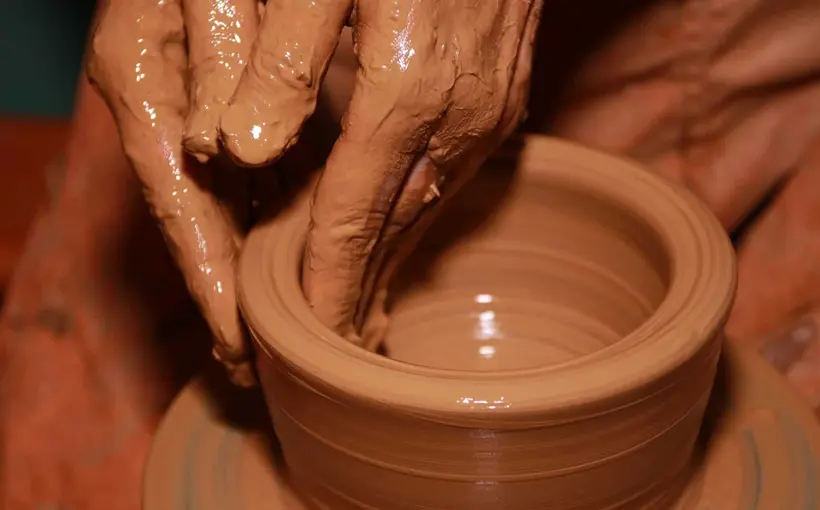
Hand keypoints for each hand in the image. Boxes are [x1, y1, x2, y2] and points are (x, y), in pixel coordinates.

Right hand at [87, 0, 262, 384]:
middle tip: (262, 363)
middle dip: (232, 295)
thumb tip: (226, 150)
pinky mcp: (234, 97)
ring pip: (232, 204)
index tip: (238, 346)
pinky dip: (278, 217)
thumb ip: (217, 59)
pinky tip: (306, 249)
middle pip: (203, 223)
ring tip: (291, 325)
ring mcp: (199, 105)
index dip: (209, 282)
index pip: (180, 209)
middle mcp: (170, 106)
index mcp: (146, 83)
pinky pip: (258, 170)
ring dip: (258, 267)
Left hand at [219, 0, 542, 343]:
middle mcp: (459, 115)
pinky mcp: (510, 97)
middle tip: (332, 340)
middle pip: (397, 230)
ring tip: (365, 303)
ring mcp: (494, 110)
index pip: (352, 219)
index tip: (309, 336)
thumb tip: (244, 150)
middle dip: (360, 288)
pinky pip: (460, 177)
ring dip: (395, 260)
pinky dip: (424, 215)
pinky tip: (405, 229)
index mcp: (404, 90)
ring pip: (432, 209)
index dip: (327, 283)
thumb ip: (282, 60)